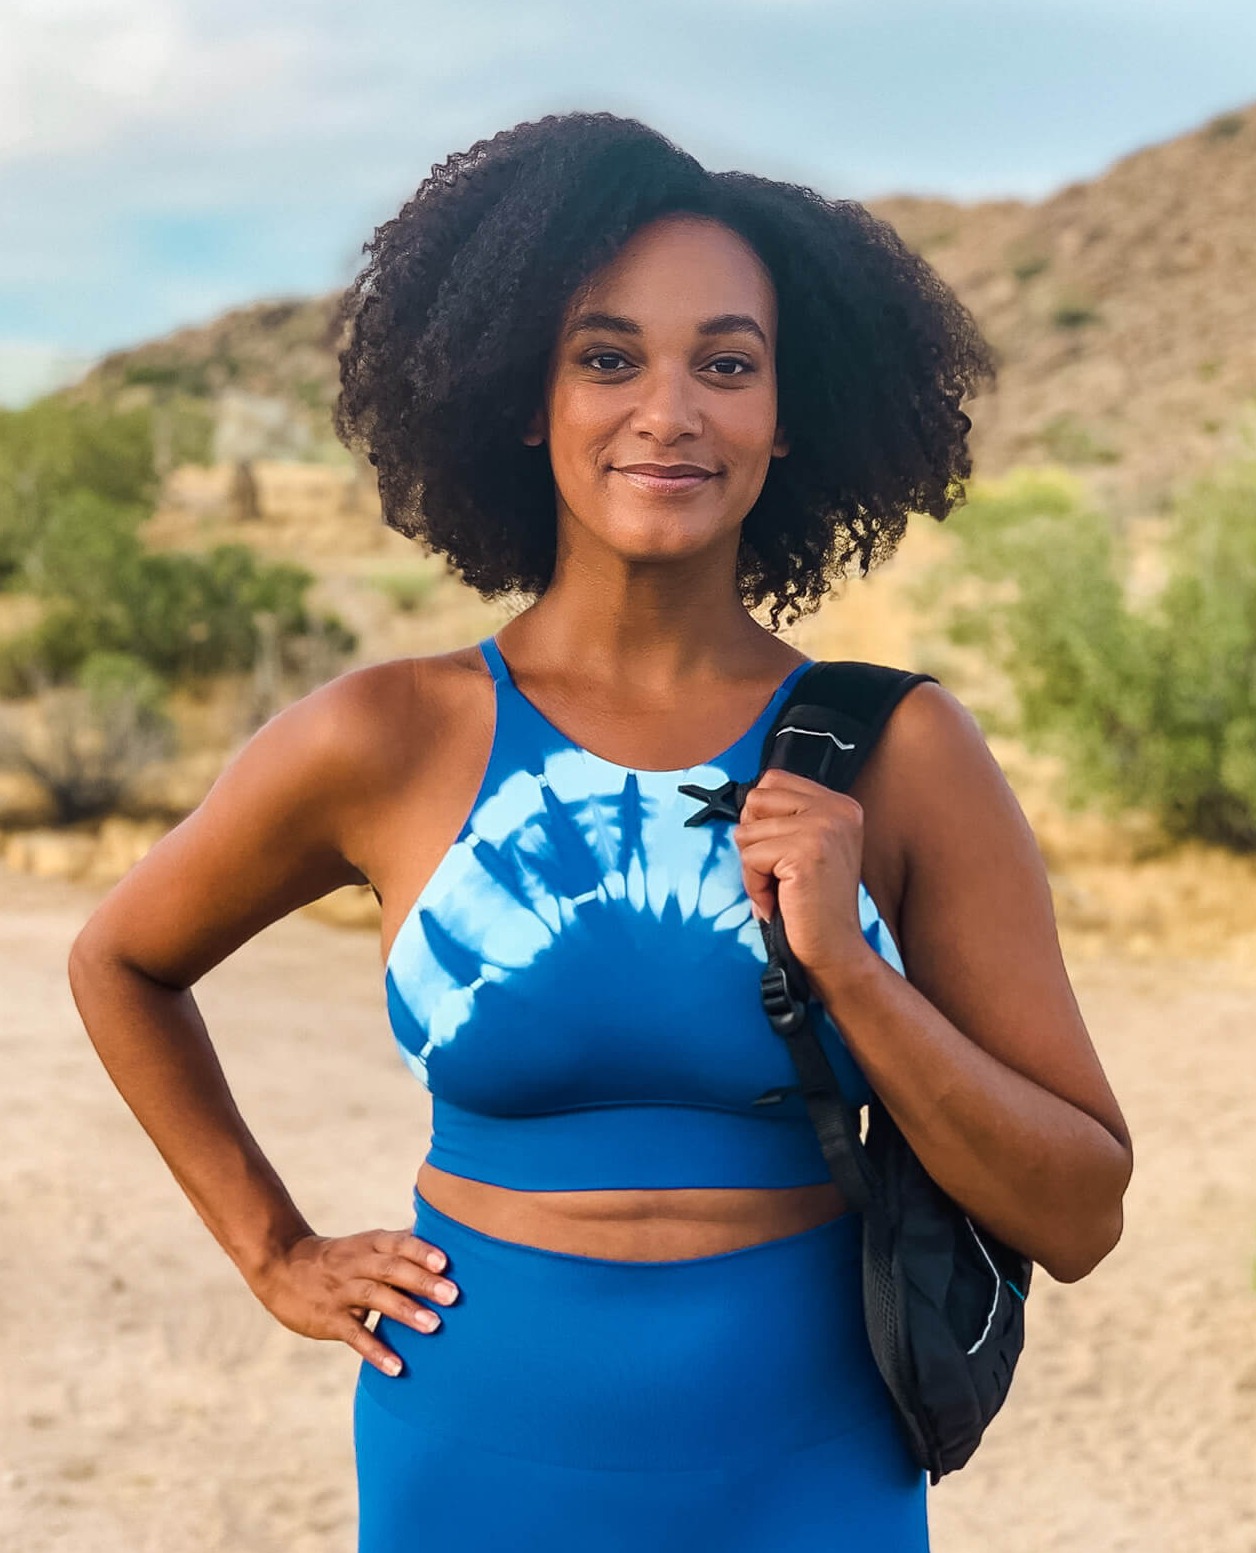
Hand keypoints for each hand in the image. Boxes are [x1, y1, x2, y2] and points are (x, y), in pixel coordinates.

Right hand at [251, 1227, 459, 1376]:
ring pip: (375, 1297)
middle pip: (391, 1269)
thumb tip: (448, 1237)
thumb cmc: (339, 1257)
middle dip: (422, 1281)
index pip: (398, 1243)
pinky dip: (376, 1351)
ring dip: (405, 1311)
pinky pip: (354, 1335)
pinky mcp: (329, 1319)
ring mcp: (341, 1291)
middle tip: (453, 1295)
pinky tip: (397, 1367)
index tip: (446, 1261)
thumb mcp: (366, 1244)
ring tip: (434, 1326)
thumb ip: (401, 1245)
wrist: (282, 1266)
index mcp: (370, 1244)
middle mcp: (357, 1263)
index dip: (421, 1250)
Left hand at [733, 767, 871, 984]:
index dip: (761, 818)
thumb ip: (788, 817)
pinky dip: (754, 885)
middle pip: (756, 800)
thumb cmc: (814, 903)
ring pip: (747, 832)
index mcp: (840, 804)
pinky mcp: (805, 852)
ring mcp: (823, 828)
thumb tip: (744, 802)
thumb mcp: (810, 845)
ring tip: (780, 888)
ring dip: (753, 868)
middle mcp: (836, 809)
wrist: (835, 947)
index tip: (779, 851)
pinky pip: (749, 858)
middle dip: (754, 839)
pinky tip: (778, 900)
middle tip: (777, 871)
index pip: (773, 780)